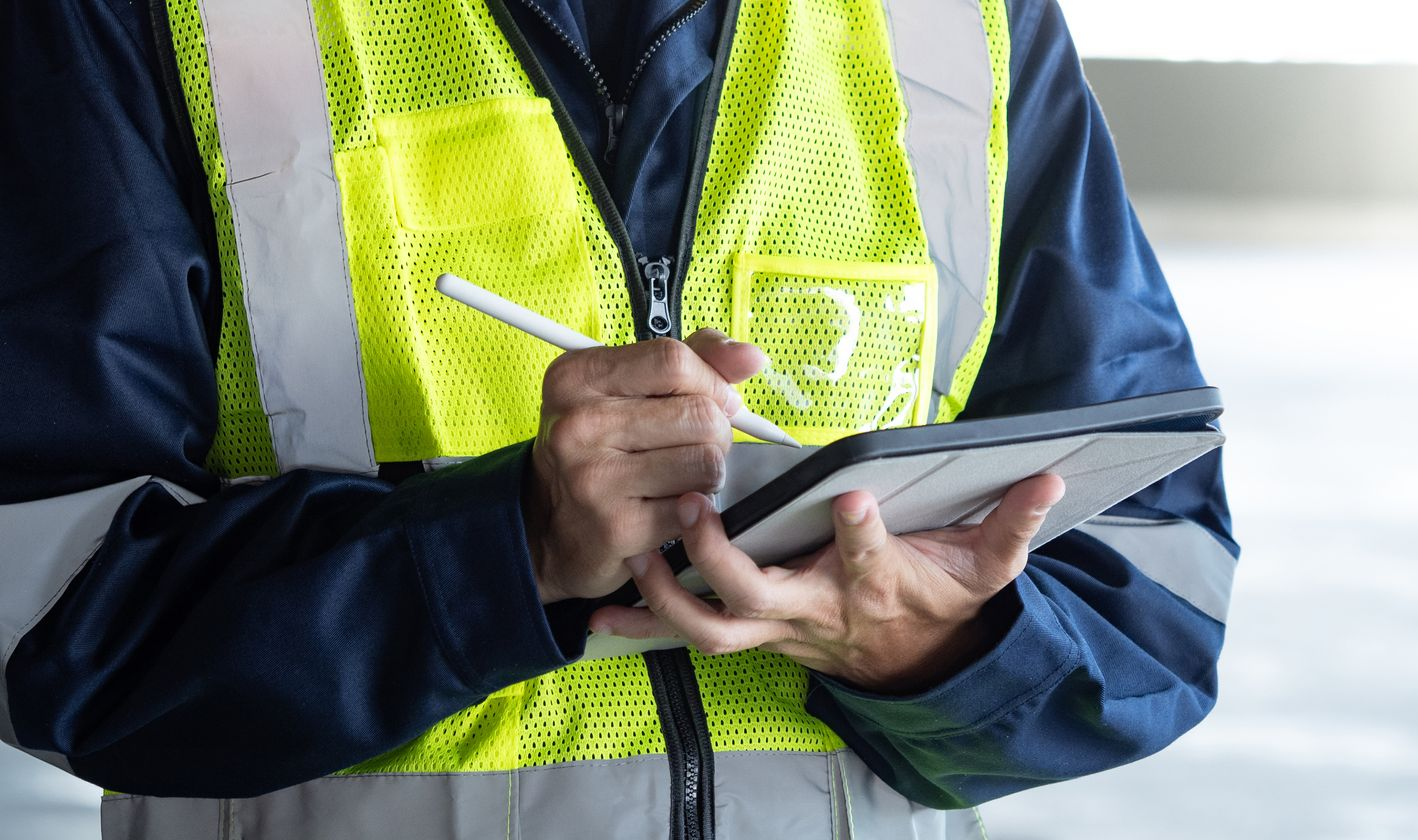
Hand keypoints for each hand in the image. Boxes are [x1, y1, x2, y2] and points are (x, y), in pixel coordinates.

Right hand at [525, 329, 766, 603]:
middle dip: (715, 432)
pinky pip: (695, 508)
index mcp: (577, 377)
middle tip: (693, 445)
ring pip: (707, 462)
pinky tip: (666, 506)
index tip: (713, 399)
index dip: (710, 381)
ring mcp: (593, 478)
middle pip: (699, 414)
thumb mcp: (628, 388)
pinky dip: (694, 509)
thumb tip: (751, 357)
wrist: (552, 526)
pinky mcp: (616, 527)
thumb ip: (693, 360)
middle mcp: (577, 424)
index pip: (673, 360)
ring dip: (709, 473)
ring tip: (680, 476)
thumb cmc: (601, 448)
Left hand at [589, 474, 1065, 692]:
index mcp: (875, 583)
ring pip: (714, 628)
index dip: (861, 533)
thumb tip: (1048, 480)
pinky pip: (691, 635)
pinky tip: (602, 611)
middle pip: (763, 597)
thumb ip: (1013, 524)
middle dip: (725, 558)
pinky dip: (644, 625)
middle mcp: (819, 609)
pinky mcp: (753, 631)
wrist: (914, 661)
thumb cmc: (939, 602)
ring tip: (636, 556)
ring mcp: (779, 627)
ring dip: (669, 597)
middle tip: (697, 511)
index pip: (870, 559)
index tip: (849, 496)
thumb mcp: (987, 567)